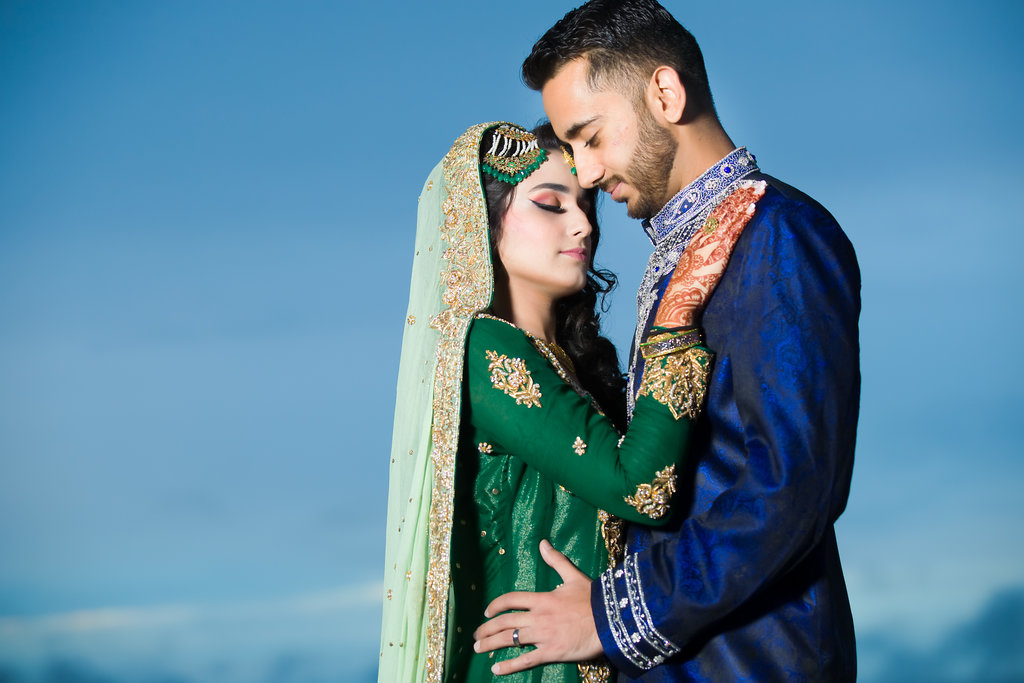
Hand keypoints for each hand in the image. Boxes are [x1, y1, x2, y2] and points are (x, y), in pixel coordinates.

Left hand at [473, 540, 601, 674]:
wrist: (611, 619)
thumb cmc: (593, 598)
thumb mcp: (573, 576)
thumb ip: (556, 561)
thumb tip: (543, 543)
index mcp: (542, 598)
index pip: (511, 600)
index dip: (496, 606)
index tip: (487, 612)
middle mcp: (538, 617)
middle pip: (505, 622)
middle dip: (487, 629)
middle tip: (476, 636)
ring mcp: (543, 635)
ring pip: (510, 640)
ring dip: (491, 644)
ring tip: (479, 649)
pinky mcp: (551, 652)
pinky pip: (526, 660)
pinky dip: (510, 665)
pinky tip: (496, 669)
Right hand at [653, 181, 765, 327]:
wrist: (679, 300)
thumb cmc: (684, 291)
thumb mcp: (690, 269)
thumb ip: (700, 259)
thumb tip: (707, 259)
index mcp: (696, 239)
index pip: (714, 215)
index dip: (727, 202)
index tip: (738, 191)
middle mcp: (703, 235)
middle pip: (723, 209)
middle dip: (739, 195)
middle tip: (753, 182)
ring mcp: (711, 240)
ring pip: (731, 214)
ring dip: (746, 199)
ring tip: (758, 187)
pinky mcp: (719, 249)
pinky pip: (734, 228)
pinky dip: (744, 215)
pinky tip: (754, 206)